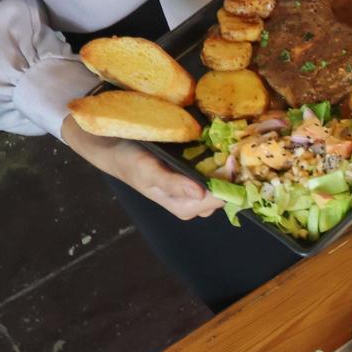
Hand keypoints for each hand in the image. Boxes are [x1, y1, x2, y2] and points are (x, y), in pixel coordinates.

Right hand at [62, 116, 223, 220]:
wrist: (118, 150)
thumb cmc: (131, 161)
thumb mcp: (147, 171)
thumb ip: (172, 183)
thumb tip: (200, 192)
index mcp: (185, 206)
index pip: (221, 199)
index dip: (230, 180)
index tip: (233, 157)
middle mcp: (195, 203)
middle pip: (228, 192)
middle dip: (233, 173)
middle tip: (233, 148)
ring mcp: (198, 191)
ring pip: (225, 183)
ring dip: (229, 166)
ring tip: (228, 145)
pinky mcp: (198, 179)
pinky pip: (218, 174)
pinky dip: (223, 162)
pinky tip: (222, 147)